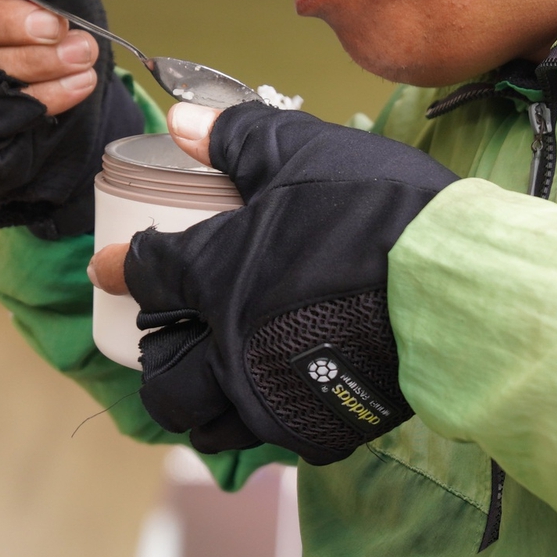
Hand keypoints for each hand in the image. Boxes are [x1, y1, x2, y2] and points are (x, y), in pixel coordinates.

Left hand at [96, 102, 459, 463]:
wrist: (451, 281)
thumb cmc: (372, 209)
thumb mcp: (298, 152)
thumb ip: (236, 137)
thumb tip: (183, 117)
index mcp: (214, 274)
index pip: (145, 274)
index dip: (117, 265)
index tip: (105, 267)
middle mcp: (229, 346)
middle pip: (163, 380)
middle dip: (156, 362)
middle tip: (170, 341)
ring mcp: (272, 394)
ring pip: (209, 424)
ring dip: (199, 403)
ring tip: (212, 381)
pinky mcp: (320, 424)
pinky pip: (274, 438)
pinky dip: (266, 421)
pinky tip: (280, 395)